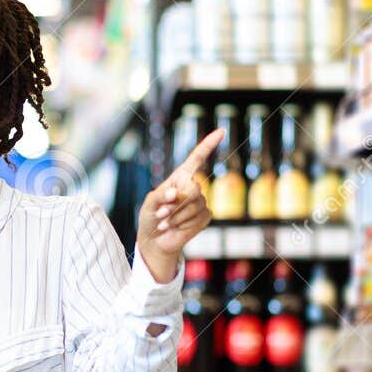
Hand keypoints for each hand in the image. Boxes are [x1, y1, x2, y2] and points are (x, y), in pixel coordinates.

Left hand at [138, 129, 220, 282]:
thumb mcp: (150, 203)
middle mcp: (193, 187)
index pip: (197, 158)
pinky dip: (182, 224)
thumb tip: (176, 193)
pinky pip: (198, 217)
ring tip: (164, 222)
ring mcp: (201, 202)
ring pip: (195, 204)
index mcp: (180, 177)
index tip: (221, 131)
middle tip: (161, 213)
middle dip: (176, 203)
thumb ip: (161, 195)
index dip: (209, 144)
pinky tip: (173, 228)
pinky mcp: (205, 217)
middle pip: (194, 188)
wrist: (155, 240)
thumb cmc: (150, 217)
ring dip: (176, 216)